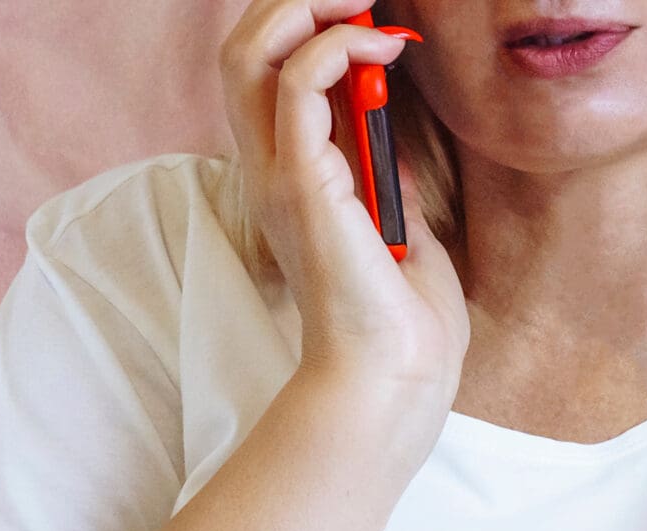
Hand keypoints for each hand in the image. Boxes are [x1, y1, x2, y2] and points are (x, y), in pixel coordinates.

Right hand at [217, 0, 467, 399]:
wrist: (395, 377)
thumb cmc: (403, 319)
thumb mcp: (398, 227)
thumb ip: (382, 177)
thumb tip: (390, 131)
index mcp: (288, 174)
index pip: (264, 71)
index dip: (303, 26)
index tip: (369, 17)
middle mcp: (268, 166)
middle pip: (243, 47)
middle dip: (293, 2)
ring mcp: (279, 173)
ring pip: (250, 51)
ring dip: (306, 7)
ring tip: (362, 3)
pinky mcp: (304, 183)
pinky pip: (299, 84)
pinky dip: (338, 47)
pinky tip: (382, 48)